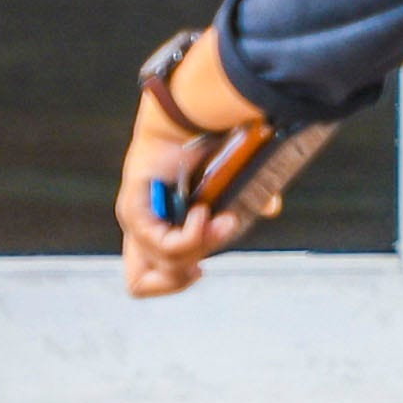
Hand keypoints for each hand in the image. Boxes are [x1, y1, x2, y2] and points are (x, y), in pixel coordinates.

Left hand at [115, 95, 255, 298]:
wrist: (186, 119)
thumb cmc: (206, 147)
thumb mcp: (228, 188)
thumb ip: (246, 202)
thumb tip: (270, 208)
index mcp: (152, 232)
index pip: (141, 280)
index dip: (171, 284)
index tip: (200, 268)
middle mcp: (136, 231)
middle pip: (146, 283)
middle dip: (188, 271)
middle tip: (213, 241)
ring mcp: (132, 221)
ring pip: (166, 263)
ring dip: (201, 245)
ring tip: (221, 219)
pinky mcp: (134, 210)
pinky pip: (164, 243)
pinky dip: (192, 234)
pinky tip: (203, 211)